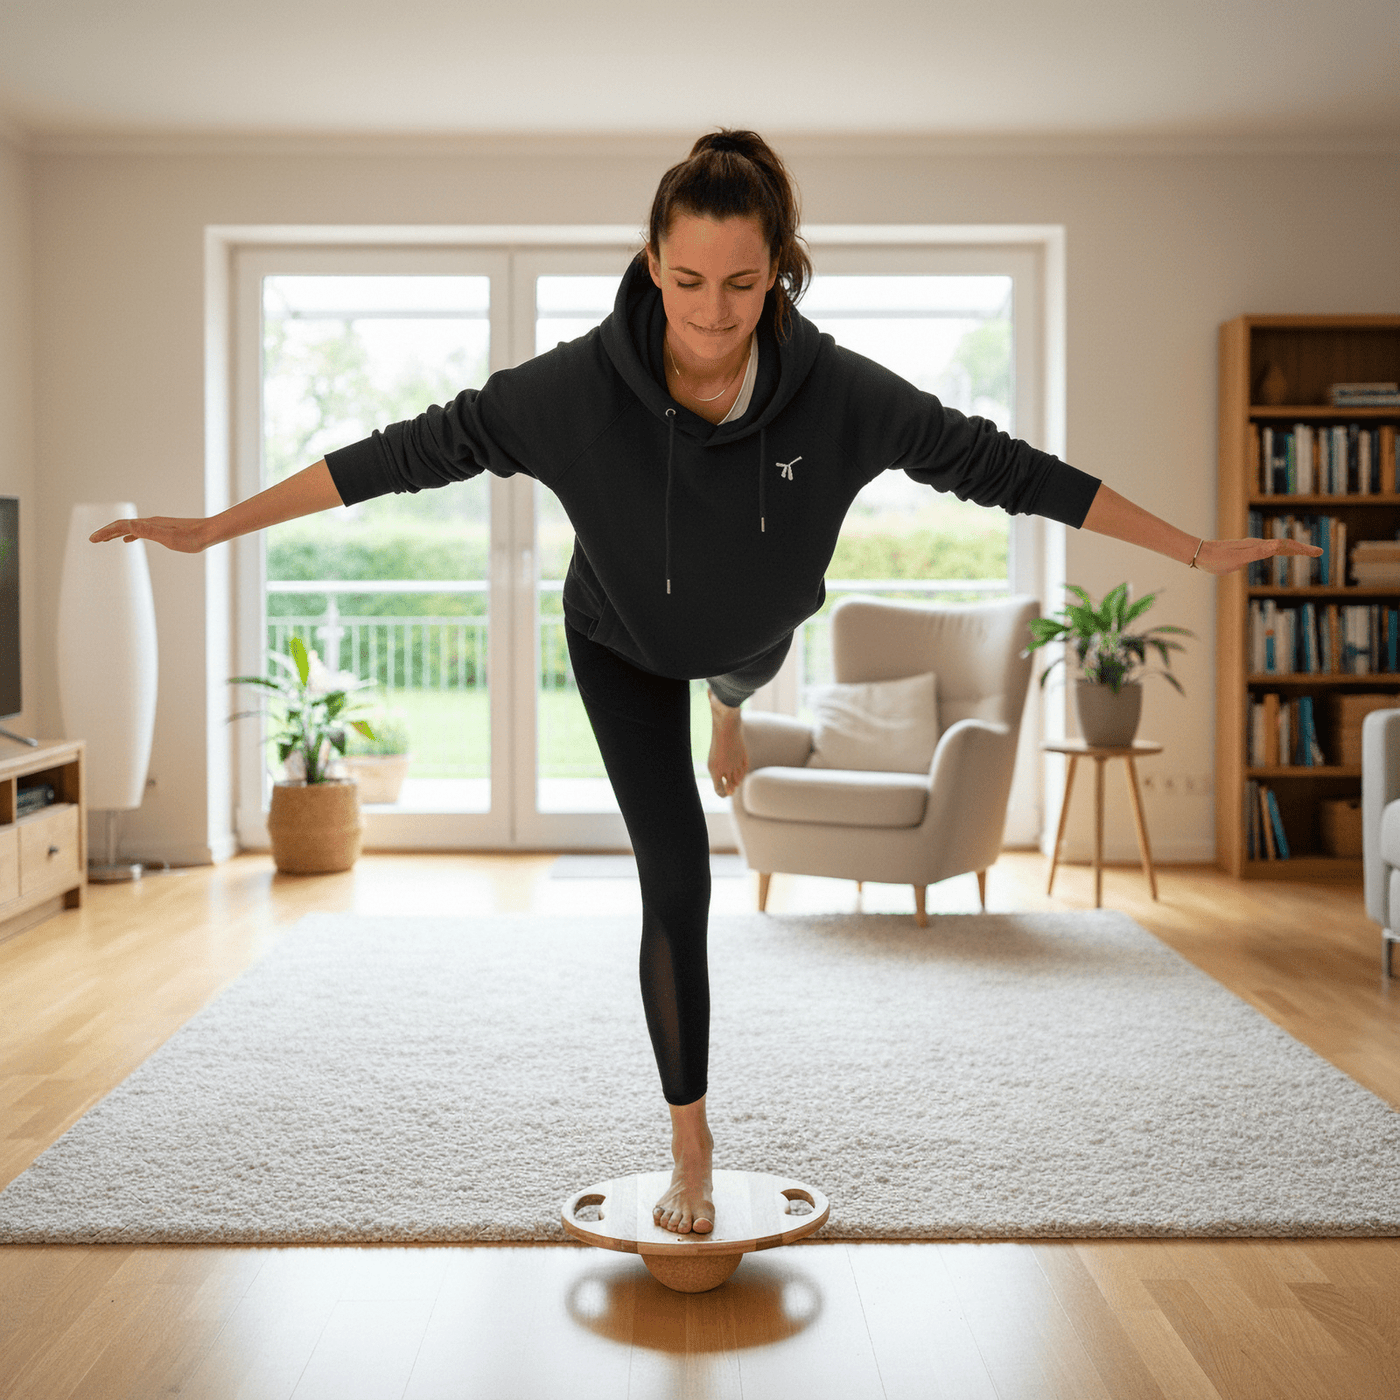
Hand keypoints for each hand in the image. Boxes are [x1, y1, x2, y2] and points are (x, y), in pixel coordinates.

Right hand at [88, 515, 211, 552]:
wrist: (210, 532)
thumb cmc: (193, 538)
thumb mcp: (170, 538)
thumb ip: (149, 532)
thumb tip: (130, 525)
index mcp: (150, 524)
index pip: (121, 526)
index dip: (105, 532)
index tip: (92, 539)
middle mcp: (151, 522)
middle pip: (123, 525)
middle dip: (106, 532)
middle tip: (92, 540)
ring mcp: (157, 525)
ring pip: (130, 528)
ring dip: (115, 533)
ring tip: (104, 540)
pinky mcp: (164, 530)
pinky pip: (141, 531)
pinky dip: (129, 535)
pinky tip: (127, 540)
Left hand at [1193, 537, 1322, 576]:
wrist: (1199, 554)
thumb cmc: (1216, 559)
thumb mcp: (1237, 558)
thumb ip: (1257, 552)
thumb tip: (1277, 545)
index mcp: (1258, 546)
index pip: (1286, 546)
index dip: (1302, 549)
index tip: (1318, 552)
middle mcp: (1257, 545)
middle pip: (1284, 545)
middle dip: (1302, 548)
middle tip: (1318, 552)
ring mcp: (1251, 547)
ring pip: (1277, 547)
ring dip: (1292, 549)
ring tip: (1305, 551)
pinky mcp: (1245, 551)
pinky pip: (1268, 550)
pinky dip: (1279, 551)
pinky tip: (1278, 552)